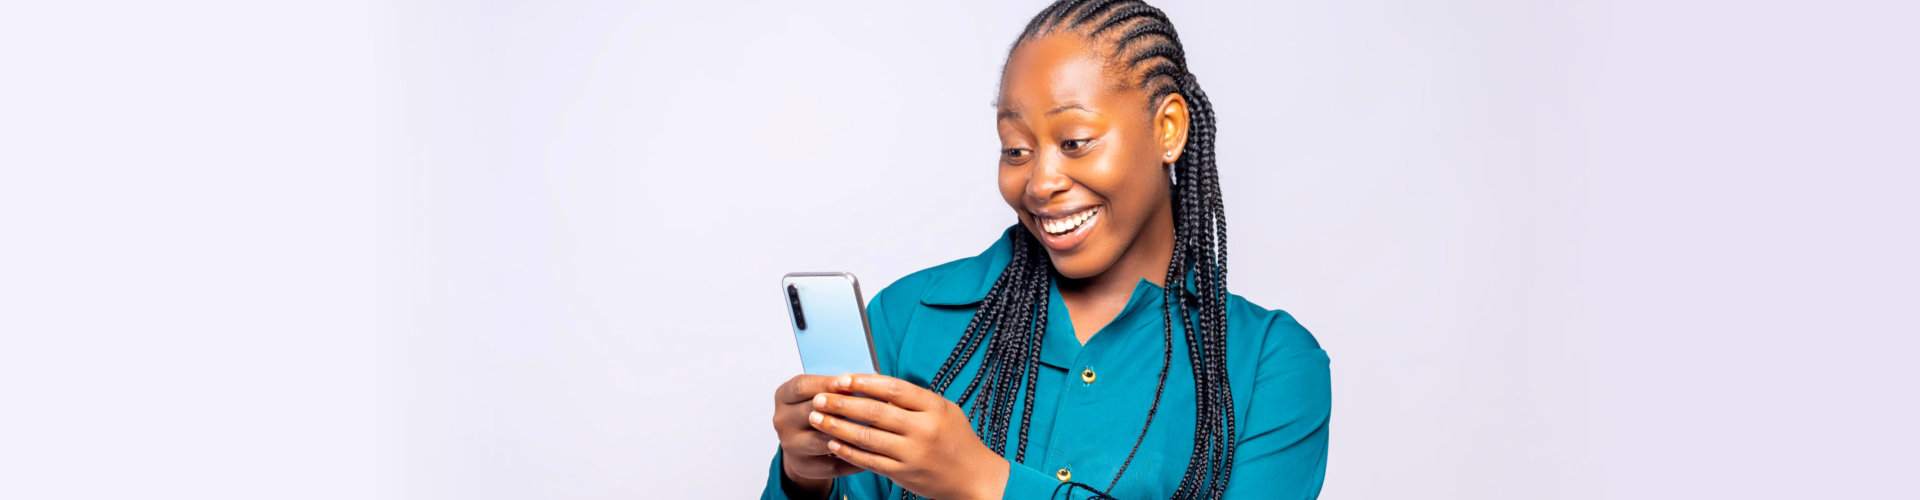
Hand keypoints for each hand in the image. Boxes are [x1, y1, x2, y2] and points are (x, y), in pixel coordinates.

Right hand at [773, 374, 862, 497]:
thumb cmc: (816, 411)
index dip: (825, 383)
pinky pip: (833, 463)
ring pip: (822, 440)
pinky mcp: (805, 466)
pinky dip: (854, 457)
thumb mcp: (817, 394)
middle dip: (839, 408)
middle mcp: (783, 421)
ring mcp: (791, 445)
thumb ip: (833, 387)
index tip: (847, 381)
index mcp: (784, 396)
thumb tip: (865, 379)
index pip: (801, 386)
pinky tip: (872, 451)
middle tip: (864, 404)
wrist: (803, 446)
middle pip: (811, 412)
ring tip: (872, 428)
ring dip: (848, 434)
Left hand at [809, 374, 1009, 499]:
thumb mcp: (943, 410)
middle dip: (841, 403)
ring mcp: (912, 453)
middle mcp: (923, 429)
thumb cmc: (957, 440)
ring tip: (817, 419)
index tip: (840, 378)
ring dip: (837, 427)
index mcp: (933, 407)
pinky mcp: (904, 474)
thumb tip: (875, 385)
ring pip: (866, 436)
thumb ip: (913, 399)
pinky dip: (848, 452)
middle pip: (874, 411)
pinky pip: (869, 461)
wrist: (975, 477)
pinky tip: (833, 444)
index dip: (863, 382)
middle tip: (819, 397)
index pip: (892, 388)